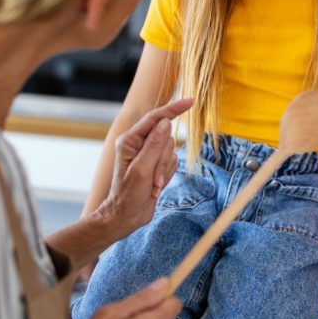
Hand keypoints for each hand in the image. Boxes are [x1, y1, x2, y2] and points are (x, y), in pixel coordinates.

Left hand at [96, 98, 192, 236]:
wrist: (127, 217)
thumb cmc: (128, 196)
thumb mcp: (141, 171)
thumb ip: (154, 145)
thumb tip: (166, 122)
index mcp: (130, 140)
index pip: (155, 118)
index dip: (173, 109)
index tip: (190, 101)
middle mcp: (139, 144)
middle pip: (166, 137)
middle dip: (163, 159)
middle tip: (153, 178)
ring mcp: (148, 154)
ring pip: (171, 150)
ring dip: (165, 169)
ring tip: (153, 184)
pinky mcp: (156, 164)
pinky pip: (173, 161)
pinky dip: (167, 174)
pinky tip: (156, 185)